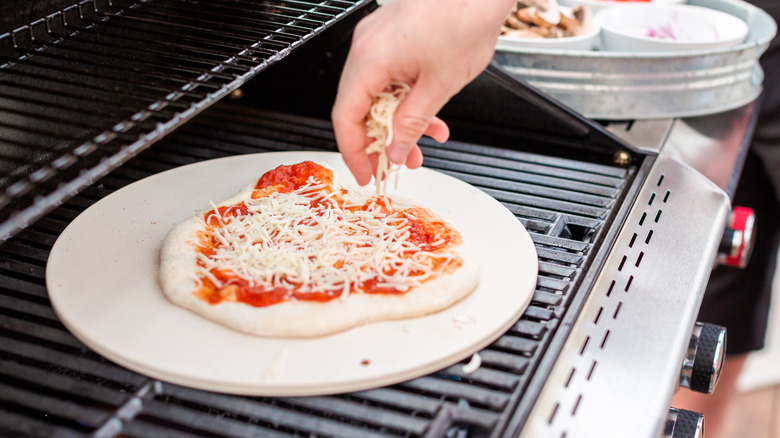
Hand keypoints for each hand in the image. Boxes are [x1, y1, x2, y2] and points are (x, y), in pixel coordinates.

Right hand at [331, 0, 514, 184]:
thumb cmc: (464, 18)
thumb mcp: (439, 85)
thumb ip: (412, 123)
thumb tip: (397, 150)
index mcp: (369, 60)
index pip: (346, 117)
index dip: (353, 152)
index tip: (365, 174)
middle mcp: (366, 47)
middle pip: (359, 107)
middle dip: (380, 140)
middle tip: (396, 164)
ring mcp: (378, 39)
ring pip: (378, 93)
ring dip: (398, 122)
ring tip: (422, 143)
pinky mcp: (393, 35)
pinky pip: (389, 76)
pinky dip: (406, 99)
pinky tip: (430, 115)